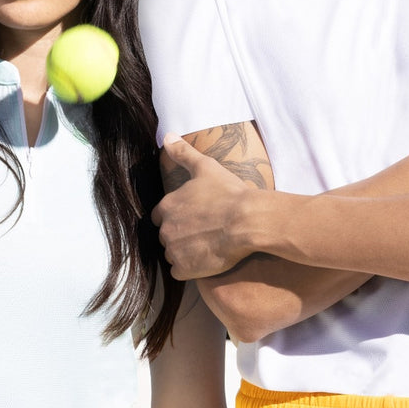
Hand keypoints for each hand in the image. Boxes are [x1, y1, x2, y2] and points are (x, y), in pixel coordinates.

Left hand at [153, 135, 255, 279]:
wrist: (247, 221)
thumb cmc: (229, 192)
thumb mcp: (205, 166)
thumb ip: (183, 152)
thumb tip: (167, 136)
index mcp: (168, 205)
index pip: (161, 215)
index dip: (176, 216)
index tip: (194, 217)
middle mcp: (166, 228)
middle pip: (167, 236)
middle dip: (180, 235)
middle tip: (204, 232)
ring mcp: (174, 250)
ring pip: (172, 254)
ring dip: (185, 252)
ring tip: (207, 246)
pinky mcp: (184, 269)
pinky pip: (179, 272)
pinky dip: (190, 269)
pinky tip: (207, 259)